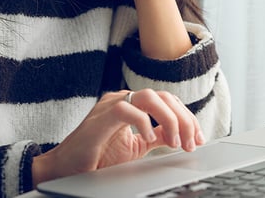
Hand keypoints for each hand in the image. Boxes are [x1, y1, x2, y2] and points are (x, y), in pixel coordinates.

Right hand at [31, 89, 204, 185]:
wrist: (66, 168)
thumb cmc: (97, 157)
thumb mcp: (135, 147)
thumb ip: (155, 136)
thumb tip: (178, 134)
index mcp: (133, 105)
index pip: (168, 101)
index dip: (187, 118)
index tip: (199, 139)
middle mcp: (124, 100)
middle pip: (164, 96)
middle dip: (184, 119)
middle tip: (192, 143)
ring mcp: (112, 105)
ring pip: (151, 97)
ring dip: (170, 119)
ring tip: (175, 141)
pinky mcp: (101, 117)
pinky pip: (127, 110)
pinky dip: (143, 124)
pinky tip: (149, 140)